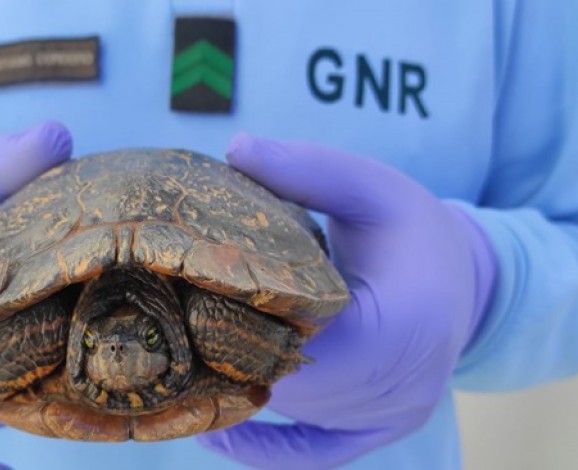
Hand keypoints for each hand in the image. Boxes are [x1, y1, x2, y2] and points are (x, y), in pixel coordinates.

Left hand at [198, 134, 495, 468]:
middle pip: (293, 383)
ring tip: (177, 360)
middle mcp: (401, 382)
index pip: (305, 338)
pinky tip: (215, 435)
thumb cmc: (414, 228)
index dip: (243, 321)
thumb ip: (307, 168)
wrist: (464, 280)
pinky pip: (315, 455)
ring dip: (242, 388)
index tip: (189, 299)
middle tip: (165, 331)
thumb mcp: (370, 186)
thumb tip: (235, 147)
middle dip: (231, 356)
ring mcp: (391, 414)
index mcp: (402, 321)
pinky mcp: (381, 428)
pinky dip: (264, 449)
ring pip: (296, 415)